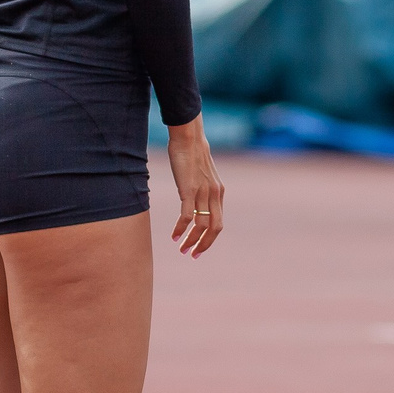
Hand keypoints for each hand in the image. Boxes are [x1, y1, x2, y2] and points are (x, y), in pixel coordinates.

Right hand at [165, 116, 224, 257]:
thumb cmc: (192, 153)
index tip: (199, 249)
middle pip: (214, 228)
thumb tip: (195, 199)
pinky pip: (187, 215)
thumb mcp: (203, 174)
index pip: (219, 223)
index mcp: (219, 192)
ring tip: (182, 248)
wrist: (188, 136)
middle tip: (192, 255)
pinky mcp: (188, 189)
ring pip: (201, 225)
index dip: (210, 239)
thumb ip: (203, 188)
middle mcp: (214, 194)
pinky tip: (174, 235)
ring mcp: (202, 192)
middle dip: (204, 245)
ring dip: (191, 240)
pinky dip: (181, 228)